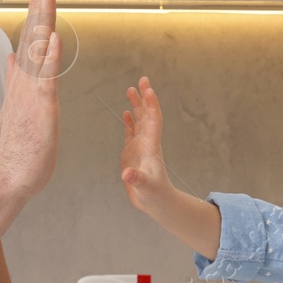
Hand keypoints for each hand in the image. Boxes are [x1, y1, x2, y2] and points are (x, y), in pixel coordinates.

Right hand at [0, 0, 60, 199]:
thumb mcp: (19, 106)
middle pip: (32, 36)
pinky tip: (54, 36)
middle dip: (40, 7)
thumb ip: (16, 80)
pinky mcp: (41, 106)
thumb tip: (13, 58)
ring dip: (44, 20)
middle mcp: (24, 82)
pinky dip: (51, 56)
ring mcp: (31, 92)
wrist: (13, 174)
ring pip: (38, 49)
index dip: (36, 15)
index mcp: (22, 82)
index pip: (30, 40)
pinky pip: (46, 77)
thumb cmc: (21, 147)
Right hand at [120, 76, 174, 212]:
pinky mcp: (133, 153)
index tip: (148, 90)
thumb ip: (136, 180)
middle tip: (142, 80)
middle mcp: (147, 143)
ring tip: (131, 90)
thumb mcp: (145, 187)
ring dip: (137, 105)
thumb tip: (127, 174)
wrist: (156, 202)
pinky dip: (129, 121)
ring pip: (139, 121)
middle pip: (147, 115)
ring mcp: (140, 147)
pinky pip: (131, 132)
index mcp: (152, 147)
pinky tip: (126, 112)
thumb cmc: (154, 195)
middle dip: (145, 98)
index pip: (153, 121)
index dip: (152, 105)